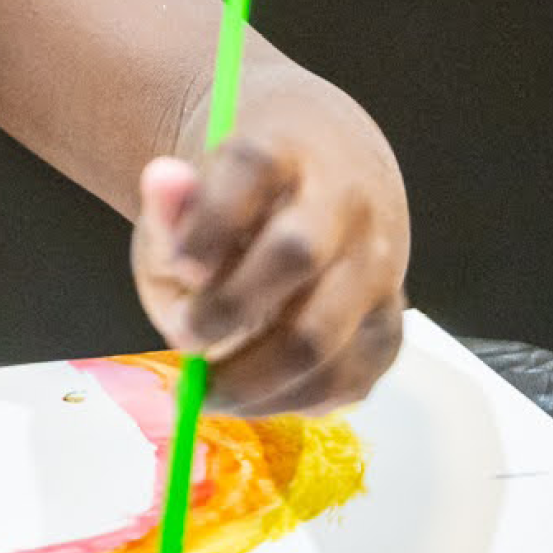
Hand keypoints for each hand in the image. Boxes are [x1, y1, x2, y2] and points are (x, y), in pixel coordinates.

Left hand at [131, 76, 407, 416]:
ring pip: (327, 333)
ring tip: (209, 392)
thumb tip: (161, 182)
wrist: (316, 185)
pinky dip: (298, 401)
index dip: (211, 221)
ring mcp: (377, 264)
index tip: (178, 269)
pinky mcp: (392, 321)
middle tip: (183, 340)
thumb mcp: (188, 196)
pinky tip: (256, 398)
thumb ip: (169, 208)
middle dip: (231, 309)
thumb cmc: (230, 206)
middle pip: (297, 253)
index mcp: (284, 152)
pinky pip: (352, 376)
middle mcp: (343, 202)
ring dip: (260, 378)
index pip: (252, 169)